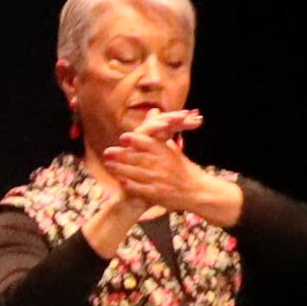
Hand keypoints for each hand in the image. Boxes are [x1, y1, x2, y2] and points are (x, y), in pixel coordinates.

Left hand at [94, 114, 240, 228]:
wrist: (199, 192)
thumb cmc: (184, 170)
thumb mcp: (173, 150)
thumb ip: (159, 133)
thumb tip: (153, 111)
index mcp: (166, 153)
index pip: (149, 143)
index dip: (135, 140)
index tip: (123, 138)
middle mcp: (162, 165)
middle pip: (138, 158)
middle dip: (121, 155)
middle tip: (107, 152)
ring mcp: (159, 180)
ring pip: (135, 172)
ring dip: (120, 169)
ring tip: (108, 165)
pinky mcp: (157, 194)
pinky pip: (140, 189)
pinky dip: (129, 185)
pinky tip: (120, 182)